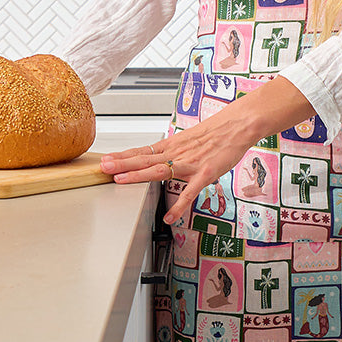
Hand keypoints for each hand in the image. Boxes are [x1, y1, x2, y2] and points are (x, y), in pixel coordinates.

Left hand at [99, 109, 256, 226]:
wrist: (238, 125)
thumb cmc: (217, 132)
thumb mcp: (190, 138)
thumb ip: (175, 151)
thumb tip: (163, 158)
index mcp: (173, 145)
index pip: (143, 151)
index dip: (123, 156)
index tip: (106, 159)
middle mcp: (177, 152)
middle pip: (145, 159)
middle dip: (122, 163)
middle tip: (103, 167)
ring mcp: (190, 163)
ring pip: (159, 170)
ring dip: (139, 175)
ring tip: (121, 180)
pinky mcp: (205, 172)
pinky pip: (190, 191)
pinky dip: (179, 205)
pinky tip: (169, 216)